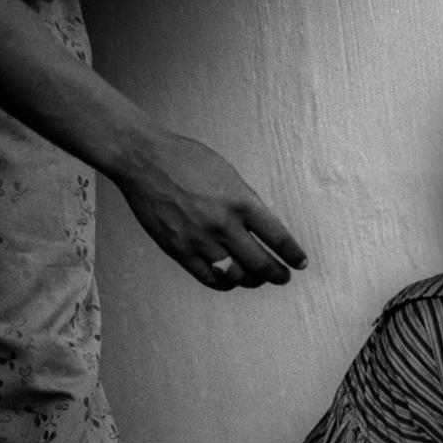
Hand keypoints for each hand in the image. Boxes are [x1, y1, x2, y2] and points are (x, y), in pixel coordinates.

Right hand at [115, 130, 305, 288]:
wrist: (143, 159)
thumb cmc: (185, 159)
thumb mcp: (226, 173)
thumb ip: (245, 202)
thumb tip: (262, 228)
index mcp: (240, 201)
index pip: (278, 237)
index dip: (292, 254)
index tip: (299, 263)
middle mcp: (224, 225)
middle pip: (261, 264)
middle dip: (277, 275)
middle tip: (282, 277)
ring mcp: (201, 240)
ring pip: (237, 276)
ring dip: (251, 280)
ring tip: (256, 278)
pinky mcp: (180, 251)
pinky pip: (210, 279)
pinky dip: (224, 283)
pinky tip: (229, 280)